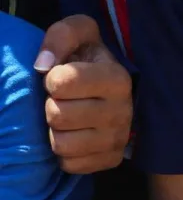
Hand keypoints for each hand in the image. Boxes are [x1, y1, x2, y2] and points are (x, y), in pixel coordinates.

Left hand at [35, 15, 132, 174]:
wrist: (110, 90)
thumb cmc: (88, 60)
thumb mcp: (79, 35)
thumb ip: (61, 36)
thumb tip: (42, 66)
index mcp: (117, 79)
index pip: (62, 83)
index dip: (52, 79)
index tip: (61, 77)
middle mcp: (123, 111)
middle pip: (57, 115)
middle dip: (51, 106)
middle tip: (63, 100)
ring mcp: (118, 139)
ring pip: (62, 144)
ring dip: (56, 131)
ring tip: (67, 119)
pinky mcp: (111, 160)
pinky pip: (71, 165)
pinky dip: (65, 152)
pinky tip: (74, 136)